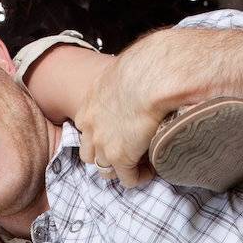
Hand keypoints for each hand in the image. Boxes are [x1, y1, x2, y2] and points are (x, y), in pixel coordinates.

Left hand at [75, 29, 204, 188]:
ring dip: (121, 168)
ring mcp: (103, 144)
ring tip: (141, 162)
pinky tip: (153, 168)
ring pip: (105, 169)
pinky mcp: (121, 158)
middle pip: (90, 153)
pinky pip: (128, 179)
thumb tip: (143, 68)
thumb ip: (126, 77)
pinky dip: (140, 176)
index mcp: (89, 103)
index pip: (87, 127)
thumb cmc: (147, 63)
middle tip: (129, 151)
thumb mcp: (126, 67)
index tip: (122, 132)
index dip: (103, 133)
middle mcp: (90, 126)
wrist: (154, 75)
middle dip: (107, 155)